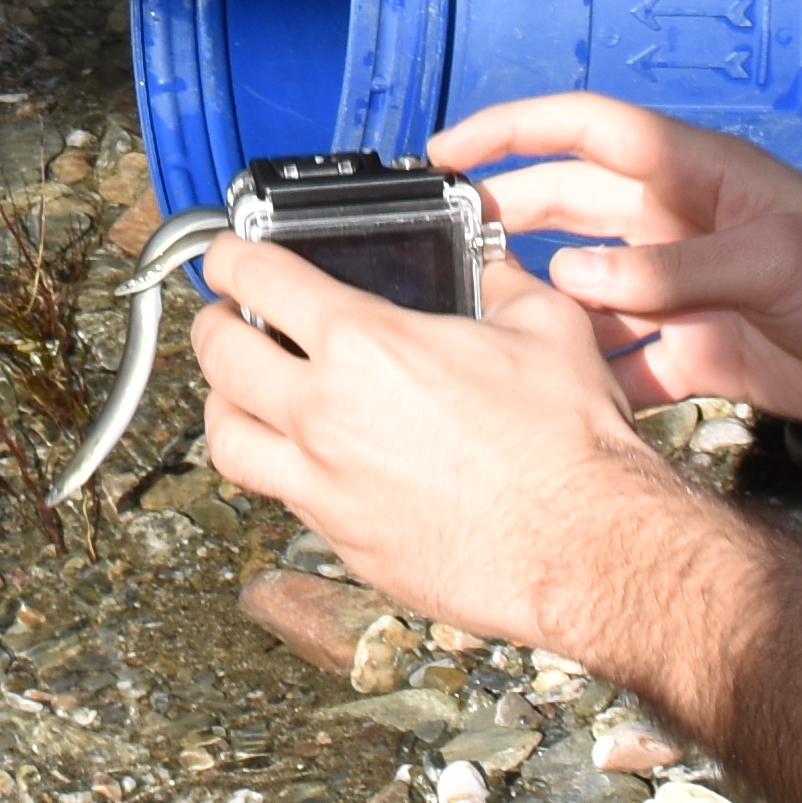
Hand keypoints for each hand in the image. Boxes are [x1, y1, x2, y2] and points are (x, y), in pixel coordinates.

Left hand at [188, 232, 707, 653]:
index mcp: (366, 344)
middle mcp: (326, 414)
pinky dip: (280, 470)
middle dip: (212, 325)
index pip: (257, 280)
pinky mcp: (344, 543)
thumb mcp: (543, 325)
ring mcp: (326, 486)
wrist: (589, 547)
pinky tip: (312, 459)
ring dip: (224, 405)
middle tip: (228, 317)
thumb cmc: (572, 444)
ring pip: (225, 440)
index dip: (230, 256)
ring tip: (245, 394)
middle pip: (218, 357)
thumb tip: (488, 265)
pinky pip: (280, 498)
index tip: (228, 255)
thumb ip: (499, 282)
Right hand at [434, 92, 801, 426]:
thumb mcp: (777, 262)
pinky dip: (588, 377)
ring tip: (479, 335)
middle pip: (566, 208)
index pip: (582, 129)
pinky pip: (622, 361)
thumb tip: (573, 277)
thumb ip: (673, 269)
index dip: (511, 130)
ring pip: (586, 293)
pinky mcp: (698, 352)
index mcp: (691, 174)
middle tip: (435, 247)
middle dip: (503, 220)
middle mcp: (675, 225)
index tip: (446, 150)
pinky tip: (552, 399)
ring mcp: (682, 290)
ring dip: (540, 309)